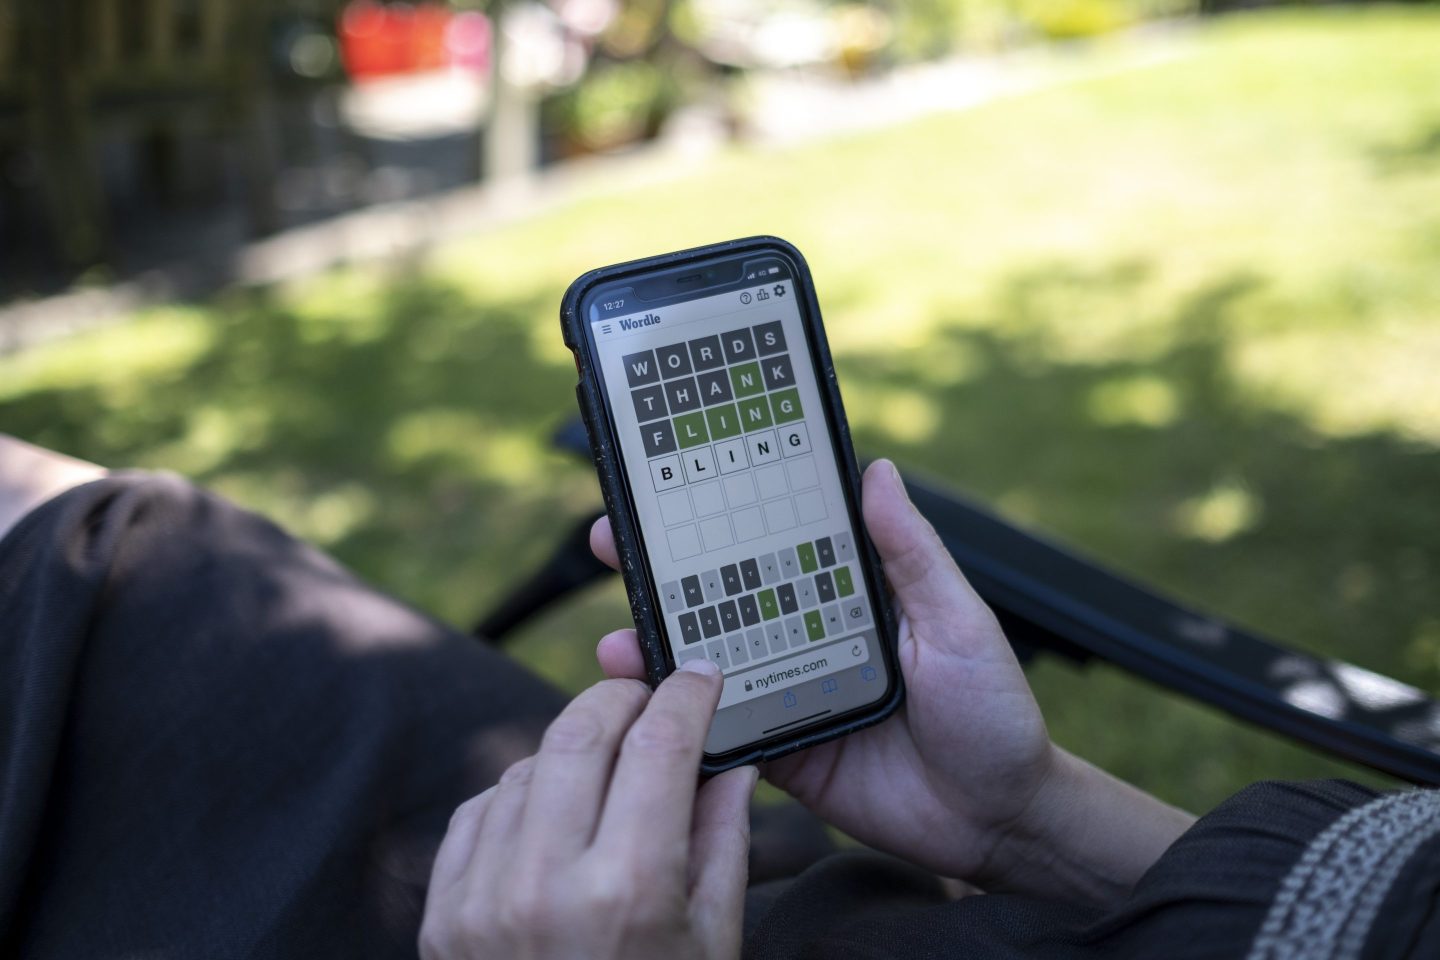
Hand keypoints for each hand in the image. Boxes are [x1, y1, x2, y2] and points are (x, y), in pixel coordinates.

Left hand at [420, 660, 757, 959]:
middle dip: (621, 699)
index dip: (686, 697)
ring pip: (529, 766)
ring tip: (610, 771)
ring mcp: (482, 900)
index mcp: (629, 892)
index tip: (699, 677)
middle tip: (649, 698)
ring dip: (574, 750)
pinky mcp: (441, 916)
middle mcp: (546, 887)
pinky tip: (554, 815)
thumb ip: (722, 839)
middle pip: (582, 734)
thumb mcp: (712, 941)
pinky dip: (521, 794)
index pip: (661, 748)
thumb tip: (729, 758)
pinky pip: (479, 810)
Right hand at [590, 459, 1052, 883]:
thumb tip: (878, 471)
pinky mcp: (780, 757)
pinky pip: (720, 738)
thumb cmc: (995, 714)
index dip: (724, 517)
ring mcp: (788, 698)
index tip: (671, 488)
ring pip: (709, 668)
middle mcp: (808, 640)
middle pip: (724, 600)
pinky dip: (679, 727)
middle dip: (663, 573)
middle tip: (611, 544)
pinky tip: (641, 714)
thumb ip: (911, 555)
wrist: (1000, 822)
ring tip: (616, 640)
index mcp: (848, 599)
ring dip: (657, 650)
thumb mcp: (958, 623)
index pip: (775, 546)